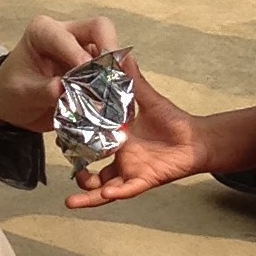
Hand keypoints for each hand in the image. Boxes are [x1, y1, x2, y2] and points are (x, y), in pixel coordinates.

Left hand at [0, 14, 119, 131]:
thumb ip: (41, 90)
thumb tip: (62, 89)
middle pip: (99, 28)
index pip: (66, 35)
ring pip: (110, 48)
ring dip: (117, 69)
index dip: (79, 53)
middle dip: (110, 48)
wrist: (15, 106)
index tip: (88, 72)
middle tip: (116, 74)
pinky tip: (120, 97)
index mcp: (43, 31)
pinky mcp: (95, 66)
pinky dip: (118, 82)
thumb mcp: (21, 93)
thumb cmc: (13, 91)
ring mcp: (84, 49)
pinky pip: (113, 68)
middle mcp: (68, 34)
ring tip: (120, 91)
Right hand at [65, 60, 208, 206]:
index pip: (90, 144)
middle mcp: (121, 158)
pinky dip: (117, 192)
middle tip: (68, 173)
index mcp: (117, 139)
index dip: (75, 145)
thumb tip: (122, 54)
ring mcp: (131, 171)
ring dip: (89, 196)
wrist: (196, 139)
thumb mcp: (148, 99)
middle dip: (79, 177)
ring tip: (72, 200)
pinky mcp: (144, 180)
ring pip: (105, 189)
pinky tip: (106, 193)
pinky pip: (128, 189)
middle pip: (93, 173)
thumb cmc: (173, 121)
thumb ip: (134, 80)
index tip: (59, 141)